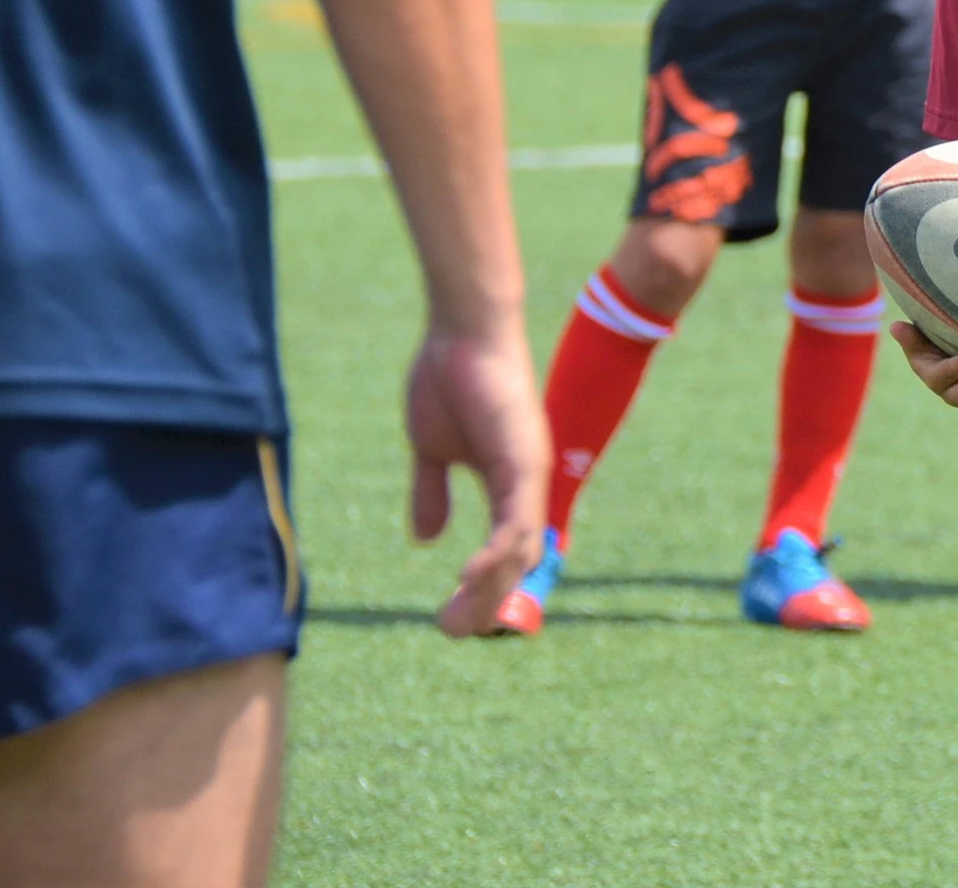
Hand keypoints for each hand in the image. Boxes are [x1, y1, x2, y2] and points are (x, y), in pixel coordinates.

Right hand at [404, 323, 550, 637]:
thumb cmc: (448, 376)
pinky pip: (517, 520)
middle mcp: (528, 485)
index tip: (458, 618)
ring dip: (490, 591)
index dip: (490, 589)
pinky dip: (497, 555)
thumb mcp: (431, 448)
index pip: (510, 552)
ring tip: (456, 619)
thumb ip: (432, 492)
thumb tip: (427, 538)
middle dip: (487, 604)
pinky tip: (468, 577)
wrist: (460, 328)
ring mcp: (530, 472)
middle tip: (451, 630)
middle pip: (519, 563)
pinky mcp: (523, 459)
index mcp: (510, 485)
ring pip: (521, 551)